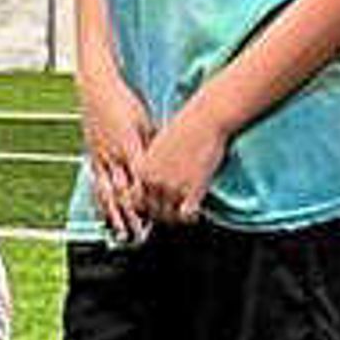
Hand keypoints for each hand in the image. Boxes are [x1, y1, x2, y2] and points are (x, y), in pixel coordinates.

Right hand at [80, 77, 155, 245]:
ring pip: (108, 193)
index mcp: (130, 145)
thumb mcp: (146, 122)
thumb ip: (155, 144)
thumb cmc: (126, 103)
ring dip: (116, 216)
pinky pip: (96, 185)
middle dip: (133, 216)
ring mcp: (101, 157)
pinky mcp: (92, 156)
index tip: (159, 217)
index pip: (141, 180)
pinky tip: (105, 217)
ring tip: (122, 234)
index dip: (149, 201)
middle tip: (141, 236)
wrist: (97, 90)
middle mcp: (114, 155)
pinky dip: (101, 203)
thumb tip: (173, 159)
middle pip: (124, 192)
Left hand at [130, 107, 225, 227]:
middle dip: (161, 216)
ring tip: (183, 215)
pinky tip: (195, 213)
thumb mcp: (157, 146)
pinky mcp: (192, 190)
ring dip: (176, 219)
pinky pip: (186, 216)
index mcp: (142, 169)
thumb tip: (149, 182)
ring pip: (168, 217)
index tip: (153, 207)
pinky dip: (190, 218)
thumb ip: (150, 166)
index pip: (134, 201)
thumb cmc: (184, 127)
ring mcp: (172, 187)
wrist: (205, 119)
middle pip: (151, 212)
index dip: (144, 206)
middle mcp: (153, 181)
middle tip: (171, 214)